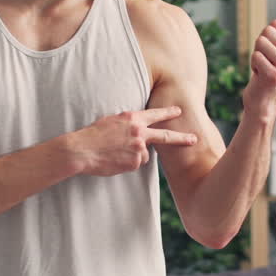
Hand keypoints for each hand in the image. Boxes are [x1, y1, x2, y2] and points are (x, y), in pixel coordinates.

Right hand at [73, 106, 197, 176]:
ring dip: (133, 155)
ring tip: (115, 153)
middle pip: (165, 136)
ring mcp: (138, 148)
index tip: (179, 111)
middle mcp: (139, 132)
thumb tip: (140, 132)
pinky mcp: (135, 162)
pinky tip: (114, 160)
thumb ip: (129, 125)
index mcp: (133, 118)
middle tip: (193, 139)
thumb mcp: (112, 121)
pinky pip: (135, 164)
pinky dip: (127, 164)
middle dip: (181, 137)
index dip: (168, 112)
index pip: (155, 114)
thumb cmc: (93, 135)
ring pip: (143, 154)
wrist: (82, 150)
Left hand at [243, 19, 275, 119]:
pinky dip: (253, 64)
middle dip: (260, 46)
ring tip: (263, 67)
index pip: (275, 25)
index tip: (271, 54)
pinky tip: (260, 75)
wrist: (264, 99)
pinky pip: (255, 56)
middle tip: (265, 61)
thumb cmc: (267, 71)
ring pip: (260, 42)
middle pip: (267, 32)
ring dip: (257, 55)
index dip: (267, 39)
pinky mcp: (274, 76)